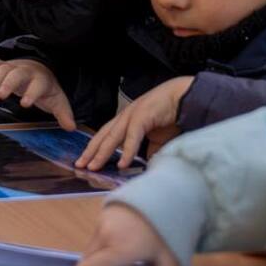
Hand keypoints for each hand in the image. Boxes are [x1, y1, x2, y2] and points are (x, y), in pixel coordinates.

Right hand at [0, 57, 75, 129]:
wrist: (39, 68)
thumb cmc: (45, 87)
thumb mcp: (57, 100)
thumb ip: (63, 114)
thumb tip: (70, 128)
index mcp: (41, 79)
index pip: (37, 84)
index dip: (32, 92)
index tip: (25, 104)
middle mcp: (26, 70)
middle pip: (16, 73)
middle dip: (7, 83)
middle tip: (0, 97)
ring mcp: (12, 67)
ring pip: (2, 69)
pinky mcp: (1, 66)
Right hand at [60, 204, 181, 265]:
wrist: (172, 190)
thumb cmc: (174, 230)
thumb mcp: (175, 263)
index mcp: (121, 249)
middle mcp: (107, 234)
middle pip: (89, 259)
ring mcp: (104, 219)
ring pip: (93, 245)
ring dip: (98, 256)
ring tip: (117, 260)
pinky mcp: (106, 210)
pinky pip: (99, 233)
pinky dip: (104, 242)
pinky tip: (122, 241)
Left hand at [75, 77, 191, 170]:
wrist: (185, 98)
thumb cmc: (171, 115)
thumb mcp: (157, 138)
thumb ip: (148, 150)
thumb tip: (145, 164)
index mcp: (126, 120)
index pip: (105, 136)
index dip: (94, 148)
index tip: (85, 162)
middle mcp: (125, 116)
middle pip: (103, 136)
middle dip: (90, 152)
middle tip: (80, 166)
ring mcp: (132, 115)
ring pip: (112, 137)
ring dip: (102, 153)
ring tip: (93, 167)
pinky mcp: (143, 116)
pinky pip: (132, 136)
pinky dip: (127, 151)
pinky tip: (122, 164)